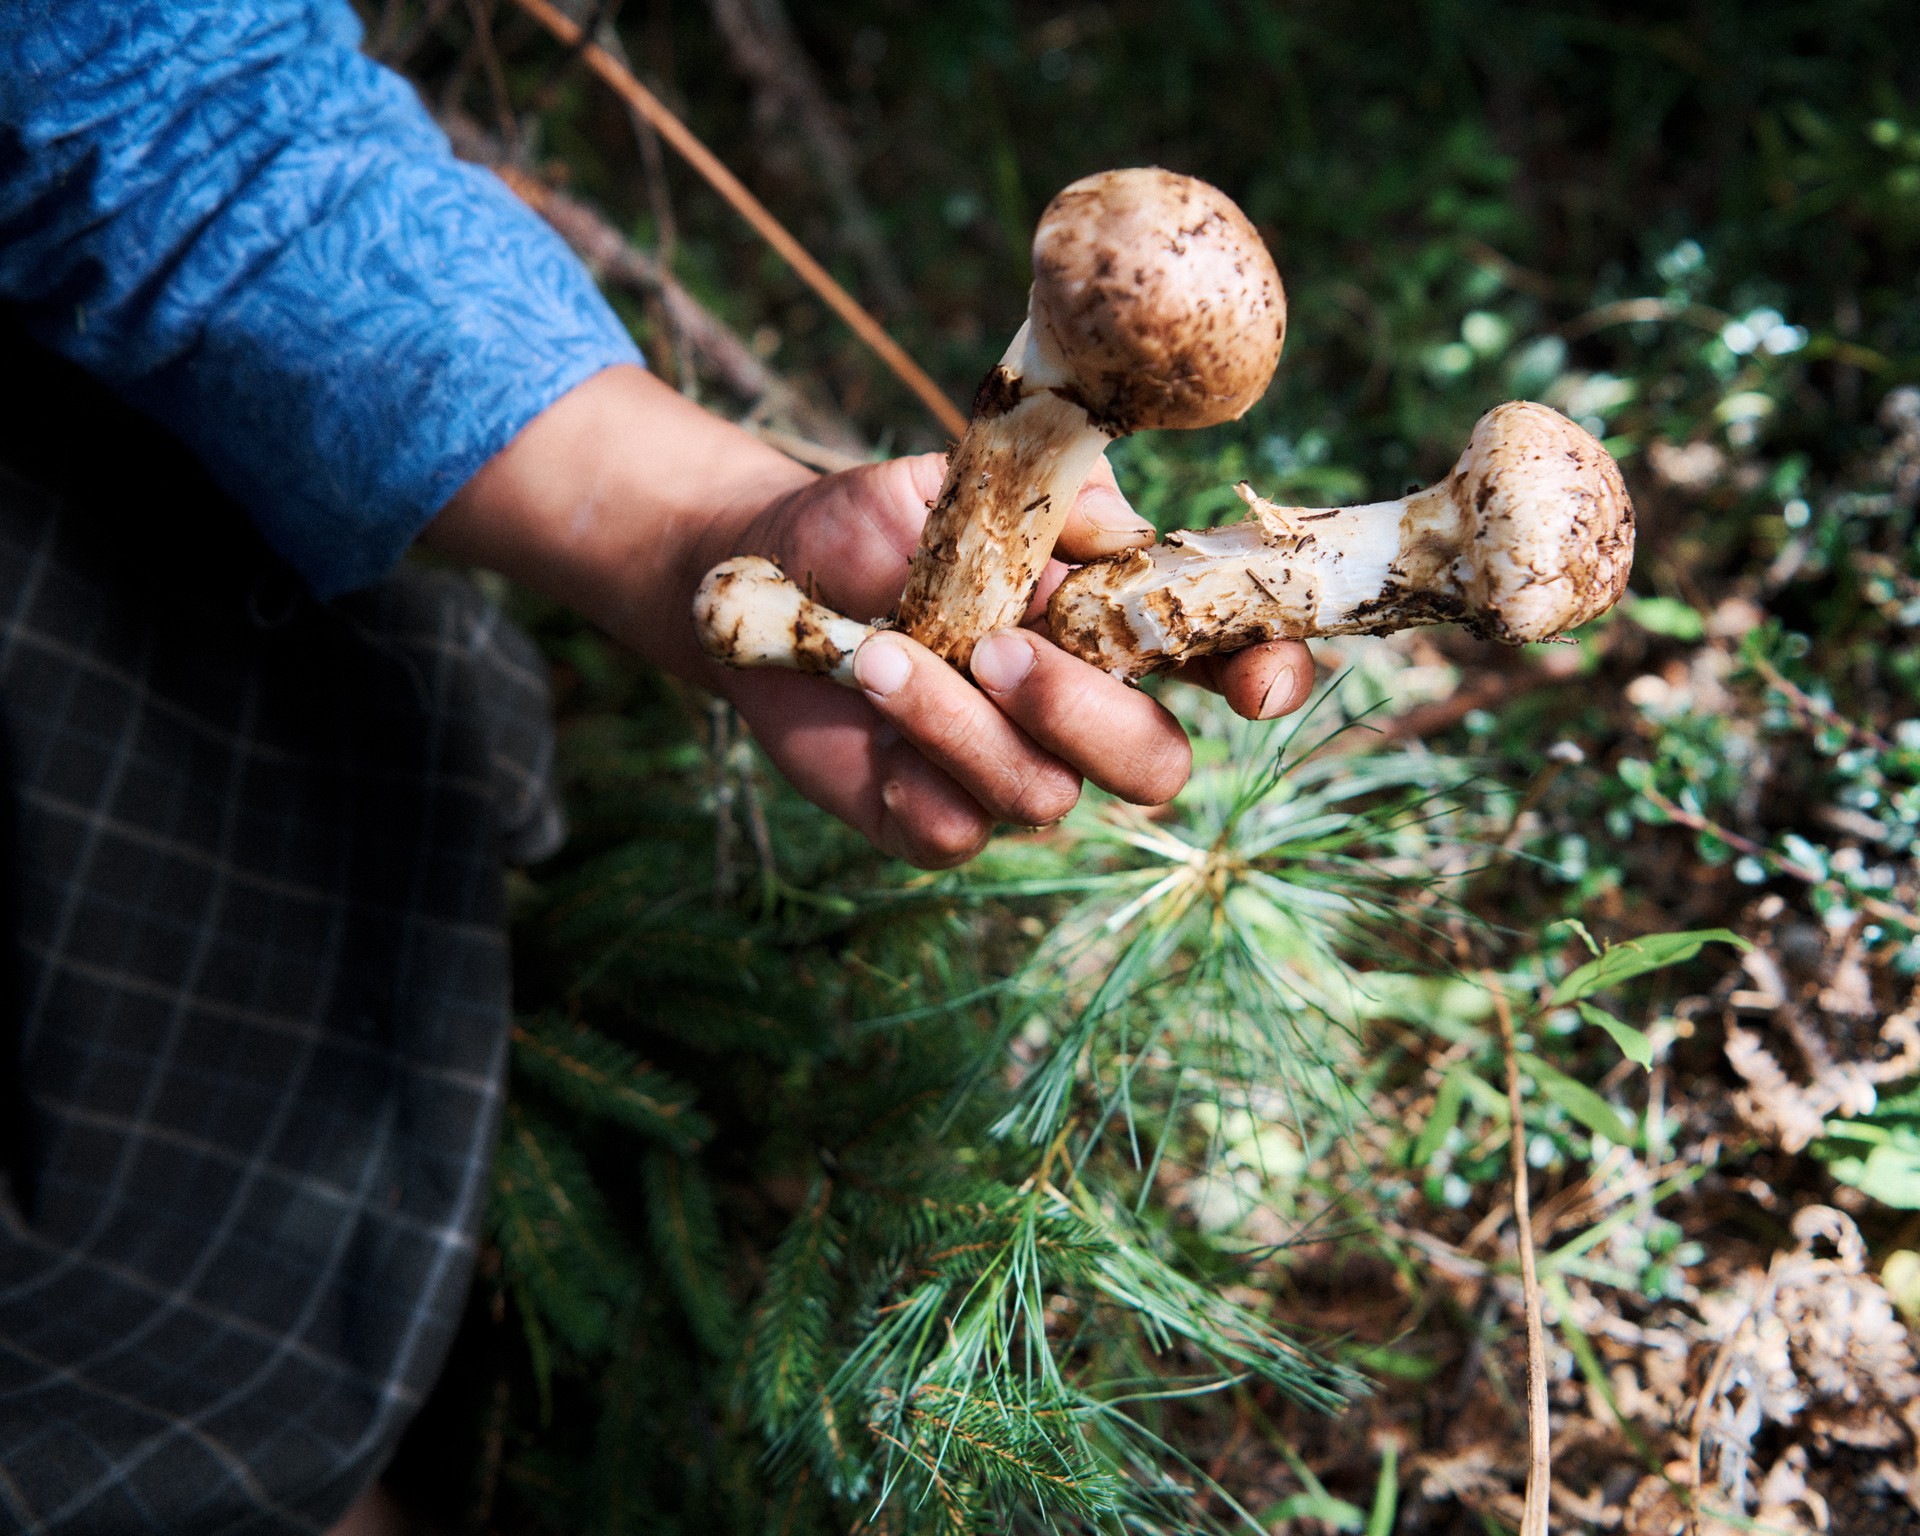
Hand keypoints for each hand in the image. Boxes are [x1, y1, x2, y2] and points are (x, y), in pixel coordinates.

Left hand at [723, 452, 1313, 866]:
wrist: (760, 574)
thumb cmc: (876, 525)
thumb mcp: (962, 487)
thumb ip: (1054, 500)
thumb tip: (1128, 532)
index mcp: (1113, 627)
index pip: (1224, 665)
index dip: (1264, 680)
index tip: (1255, 686)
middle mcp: (1077, 712)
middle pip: (1155, 764)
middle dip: (1086, 711)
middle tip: (996, 650)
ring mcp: (1008, 772)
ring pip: (1046, 794)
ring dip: (963, 724)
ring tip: (881, 655)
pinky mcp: (931, 820)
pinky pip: (957, 833)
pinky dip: (917, 775)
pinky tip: (867, 715)